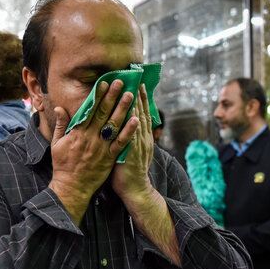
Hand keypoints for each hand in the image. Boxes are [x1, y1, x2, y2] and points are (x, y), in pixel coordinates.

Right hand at [48, 79, 137, 222]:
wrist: (72, 186)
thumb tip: (58, 108)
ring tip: (130, 95)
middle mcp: (91, 138)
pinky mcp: (110, 158)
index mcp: (78, 133)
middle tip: (121, 82)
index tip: (104, 83)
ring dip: (123, 109)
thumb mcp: (56, 144)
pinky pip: (121, 143)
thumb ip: (60, 125)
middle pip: (104, 114)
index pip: (89, 110)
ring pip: (114, 125)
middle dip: (112, 96)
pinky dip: (129, 131)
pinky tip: (136, 120)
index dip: (97, 96)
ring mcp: (102, 148)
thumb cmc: (63, 165)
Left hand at [112, 84, 154, 204]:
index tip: (138, 83)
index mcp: (142, 137)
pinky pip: (132, 136)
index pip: (141, 113)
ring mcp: (138, 145)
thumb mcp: (132, 150)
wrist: (135, 189)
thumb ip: (129, 136)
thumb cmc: (129, 170)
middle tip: (136, 79)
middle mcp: (142, 138)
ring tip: (133, 90)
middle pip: (141, 113)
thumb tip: (127, 123)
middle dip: (138, 96)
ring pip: (138, 122)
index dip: (141, 99)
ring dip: (136, 106)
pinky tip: (132, 115)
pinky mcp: (132, 154)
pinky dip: (132, 126)